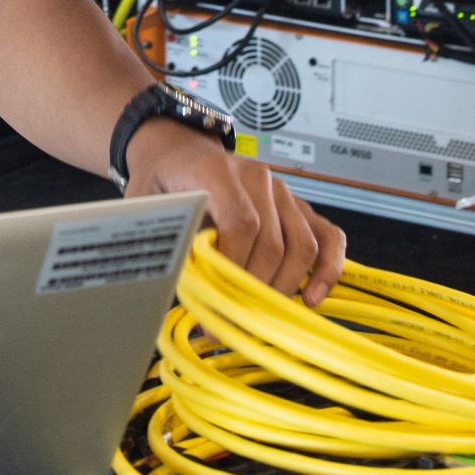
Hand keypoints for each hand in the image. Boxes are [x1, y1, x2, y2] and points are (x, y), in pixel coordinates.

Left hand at [124, 118, 345, 306]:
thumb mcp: (146, 202)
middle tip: (233, 324)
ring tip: (262, 318)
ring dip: (284, 288)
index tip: (220, 302)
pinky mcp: (298, 206)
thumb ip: (160, 235)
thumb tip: (168, 283)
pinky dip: (328, 269)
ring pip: (302, 245)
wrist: (177, 149)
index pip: (242, 223)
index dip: (236, 267)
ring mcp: (283, 192)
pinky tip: (313, 298)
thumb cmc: (163, 179)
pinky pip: (328, 236)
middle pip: (273, 242)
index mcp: (219, 172)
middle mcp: (259, 179)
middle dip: (255, 290)